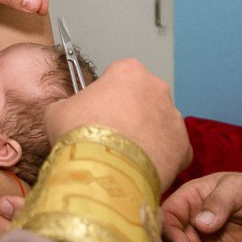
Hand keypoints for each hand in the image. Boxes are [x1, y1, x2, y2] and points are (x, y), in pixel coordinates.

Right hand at [45, 58, 189, 187]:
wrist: (104, 171)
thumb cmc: (81, 134)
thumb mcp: (57, 111)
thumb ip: (67, 105)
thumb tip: (66, 112)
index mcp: (129, 71)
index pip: (118, 77)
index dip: (106, 96)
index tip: (97, 112)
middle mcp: (157, 89)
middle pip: (143, 99)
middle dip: (130, 114)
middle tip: (111, 136)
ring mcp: (173, 118)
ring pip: (158, 125)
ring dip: (145, 136)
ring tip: (124, 156)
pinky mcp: (184, 147)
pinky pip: (171, 150)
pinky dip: (159, 158)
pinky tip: (139, 168)